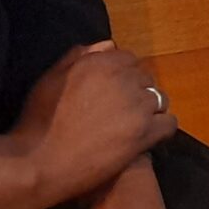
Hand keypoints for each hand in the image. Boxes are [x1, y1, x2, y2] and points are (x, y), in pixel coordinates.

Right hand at [0, 42, 177, 208]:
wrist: (40, 163)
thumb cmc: (38, 121)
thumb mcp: (51, 79)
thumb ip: (79, 57)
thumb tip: (109, 45)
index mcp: (100, 63)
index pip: (128, 59)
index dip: (122, 75)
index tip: (113, 92)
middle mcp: (123, 79)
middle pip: (145, 77)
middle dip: (137, 90)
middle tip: (122, 112)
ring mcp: (136, 106)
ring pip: (159, 99)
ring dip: (150, 109)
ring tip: (134, 125)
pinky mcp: (144, 134)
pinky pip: (169, 123)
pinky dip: (162, 127)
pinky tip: (148, 137)